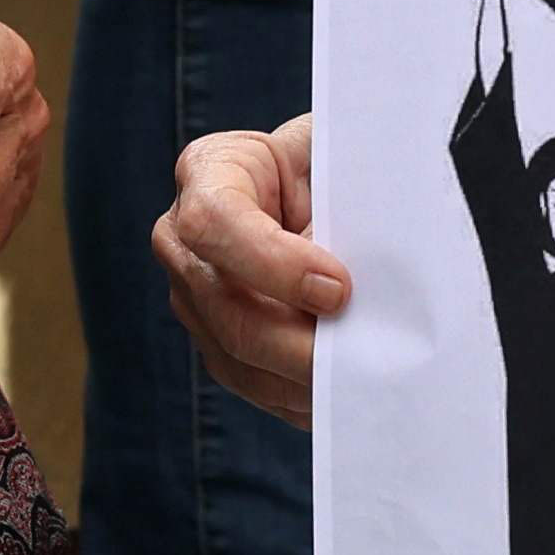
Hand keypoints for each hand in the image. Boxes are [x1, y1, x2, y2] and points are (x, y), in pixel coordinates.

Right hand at [154, 117, 343, 427]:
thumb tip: (372, 272)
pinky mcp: (212, 337)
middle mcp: (183, 237)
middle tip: (359, 358)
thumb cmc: (331, 163)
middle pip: (223, 305)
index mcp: (210, 171)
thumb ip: (345, 198)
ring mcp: (192, 293)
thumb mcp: (338, 159)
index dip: (273, 264)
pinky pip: (247, 380)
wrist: (318, 183)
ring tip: (358, 382)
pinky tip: (338, 394)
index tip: (338, 289)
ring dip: (299, 379)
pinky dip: (294, 394)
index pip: (214, 223)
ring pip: (232, 354)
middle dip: (294, 344)